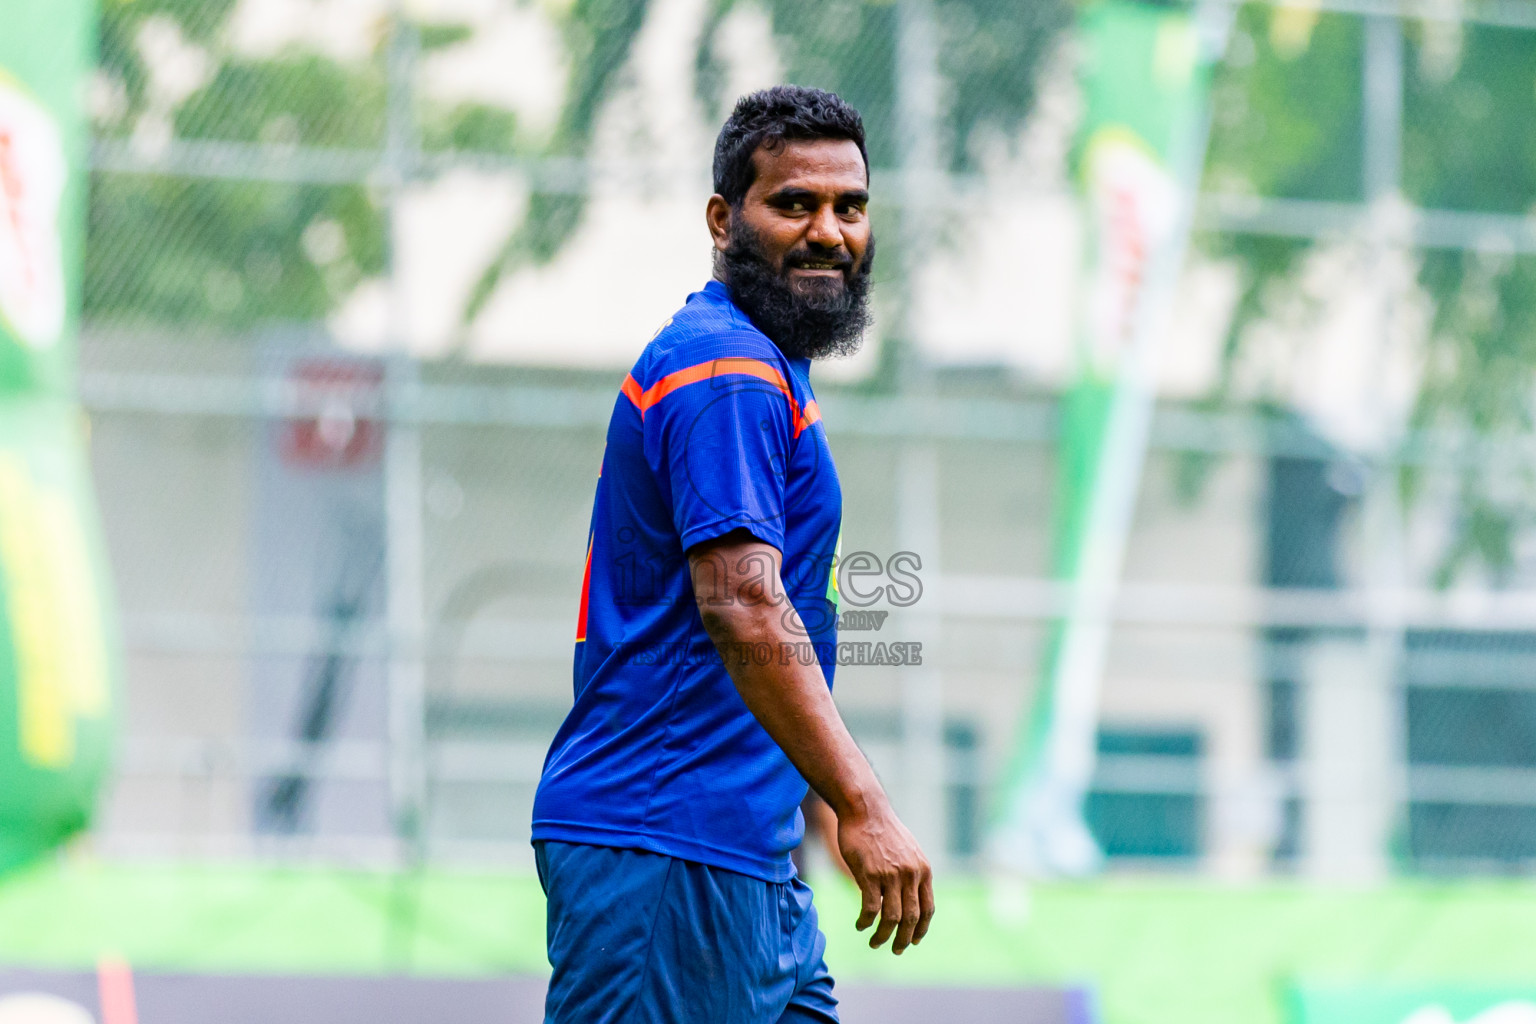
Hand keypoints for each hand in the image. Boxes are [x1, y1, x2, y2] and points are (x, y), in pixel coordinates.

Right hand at [836, 799, 934, 954]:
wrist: (865, 810)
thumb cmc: (882, 830)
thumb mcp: (907, 850)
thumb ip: (911, 873)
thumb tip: (906, 896)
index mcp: (923, 870)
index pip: (928, 908)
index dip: (921, 929)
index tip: (914, 940)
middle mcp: (911, 874)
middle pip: (912, 918)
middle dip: (904, 939)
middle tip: (896, 950)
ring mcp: (891, 875)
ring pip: (892, 918)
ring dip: (883, 936)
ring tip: (875, 943)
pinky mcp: (870, 874)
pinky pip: (871, 908)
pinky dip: (866, 922)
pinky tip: (860, 925)